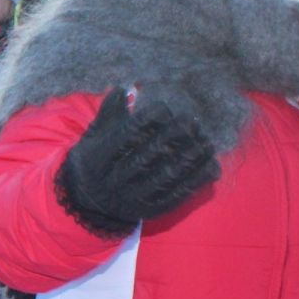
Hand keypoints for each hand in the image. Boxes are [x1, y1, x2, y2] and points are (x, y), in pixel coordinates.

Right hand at [57, 87, 219, 236]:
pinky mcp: (150, 210)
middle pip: (147, 156)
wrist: (87, 202)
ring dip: (190, 159)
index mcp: (98, 157)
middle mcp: (114, 179)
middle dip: (173, 137)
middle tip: (191, 122)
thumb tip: (125, 87)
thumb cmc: (95, 159)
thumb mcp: (94, 135)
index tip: (164, 109)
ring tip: (206, 142)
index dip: (148, 121)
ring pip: (165, 177)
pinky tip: (211, 166)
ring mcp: (133, 197)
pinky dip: (197, 181)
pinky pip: (177, 196)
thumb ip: (110, 113)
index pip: (126, 136)